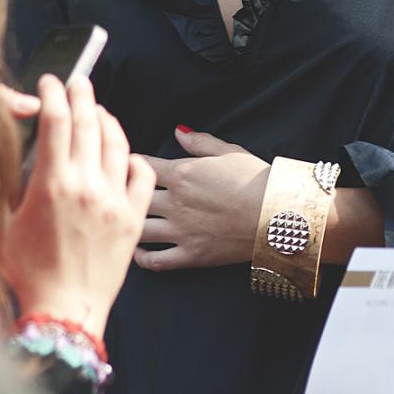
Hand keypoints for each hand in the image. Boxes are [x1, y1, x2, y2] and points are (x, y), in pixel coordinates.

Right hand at [0, 75, 154, 339]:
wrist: (66, 311)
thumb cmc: (29, 272)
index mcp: (52, 184)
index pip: (56, 120)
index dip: (52, 94)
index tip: (49, 82)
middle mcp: (87, 185)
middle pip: (88, 122)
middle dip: (82, 94)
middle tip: (77, 82)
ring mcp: (114, 200)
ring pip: (117, 143)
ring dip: (108, 119)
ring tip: (99, 110)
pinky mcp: (133, 217)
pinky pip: (142, 175)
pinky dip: (135, 158)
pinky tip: (125, 154)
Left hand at [134, 126, 268, 270]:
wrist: (276, 215)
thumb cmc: (256, 179)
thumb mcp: (229, 152)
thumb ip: (200, 142)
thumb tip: (178, 131)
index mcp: (182, 174)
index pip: (141, 164)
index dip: (130, 162)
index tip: (126, 162)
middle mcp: (175, 202)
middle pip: (133, 195)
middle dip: (123, 190)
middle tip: (117, 190)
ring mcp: (181, 231)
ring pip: (139, 228)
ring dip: (128, 222)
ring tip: (125, 220)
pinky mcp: (191, 255)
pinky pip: (156, 261)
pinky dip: (141, 257)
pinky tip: (137, 250)